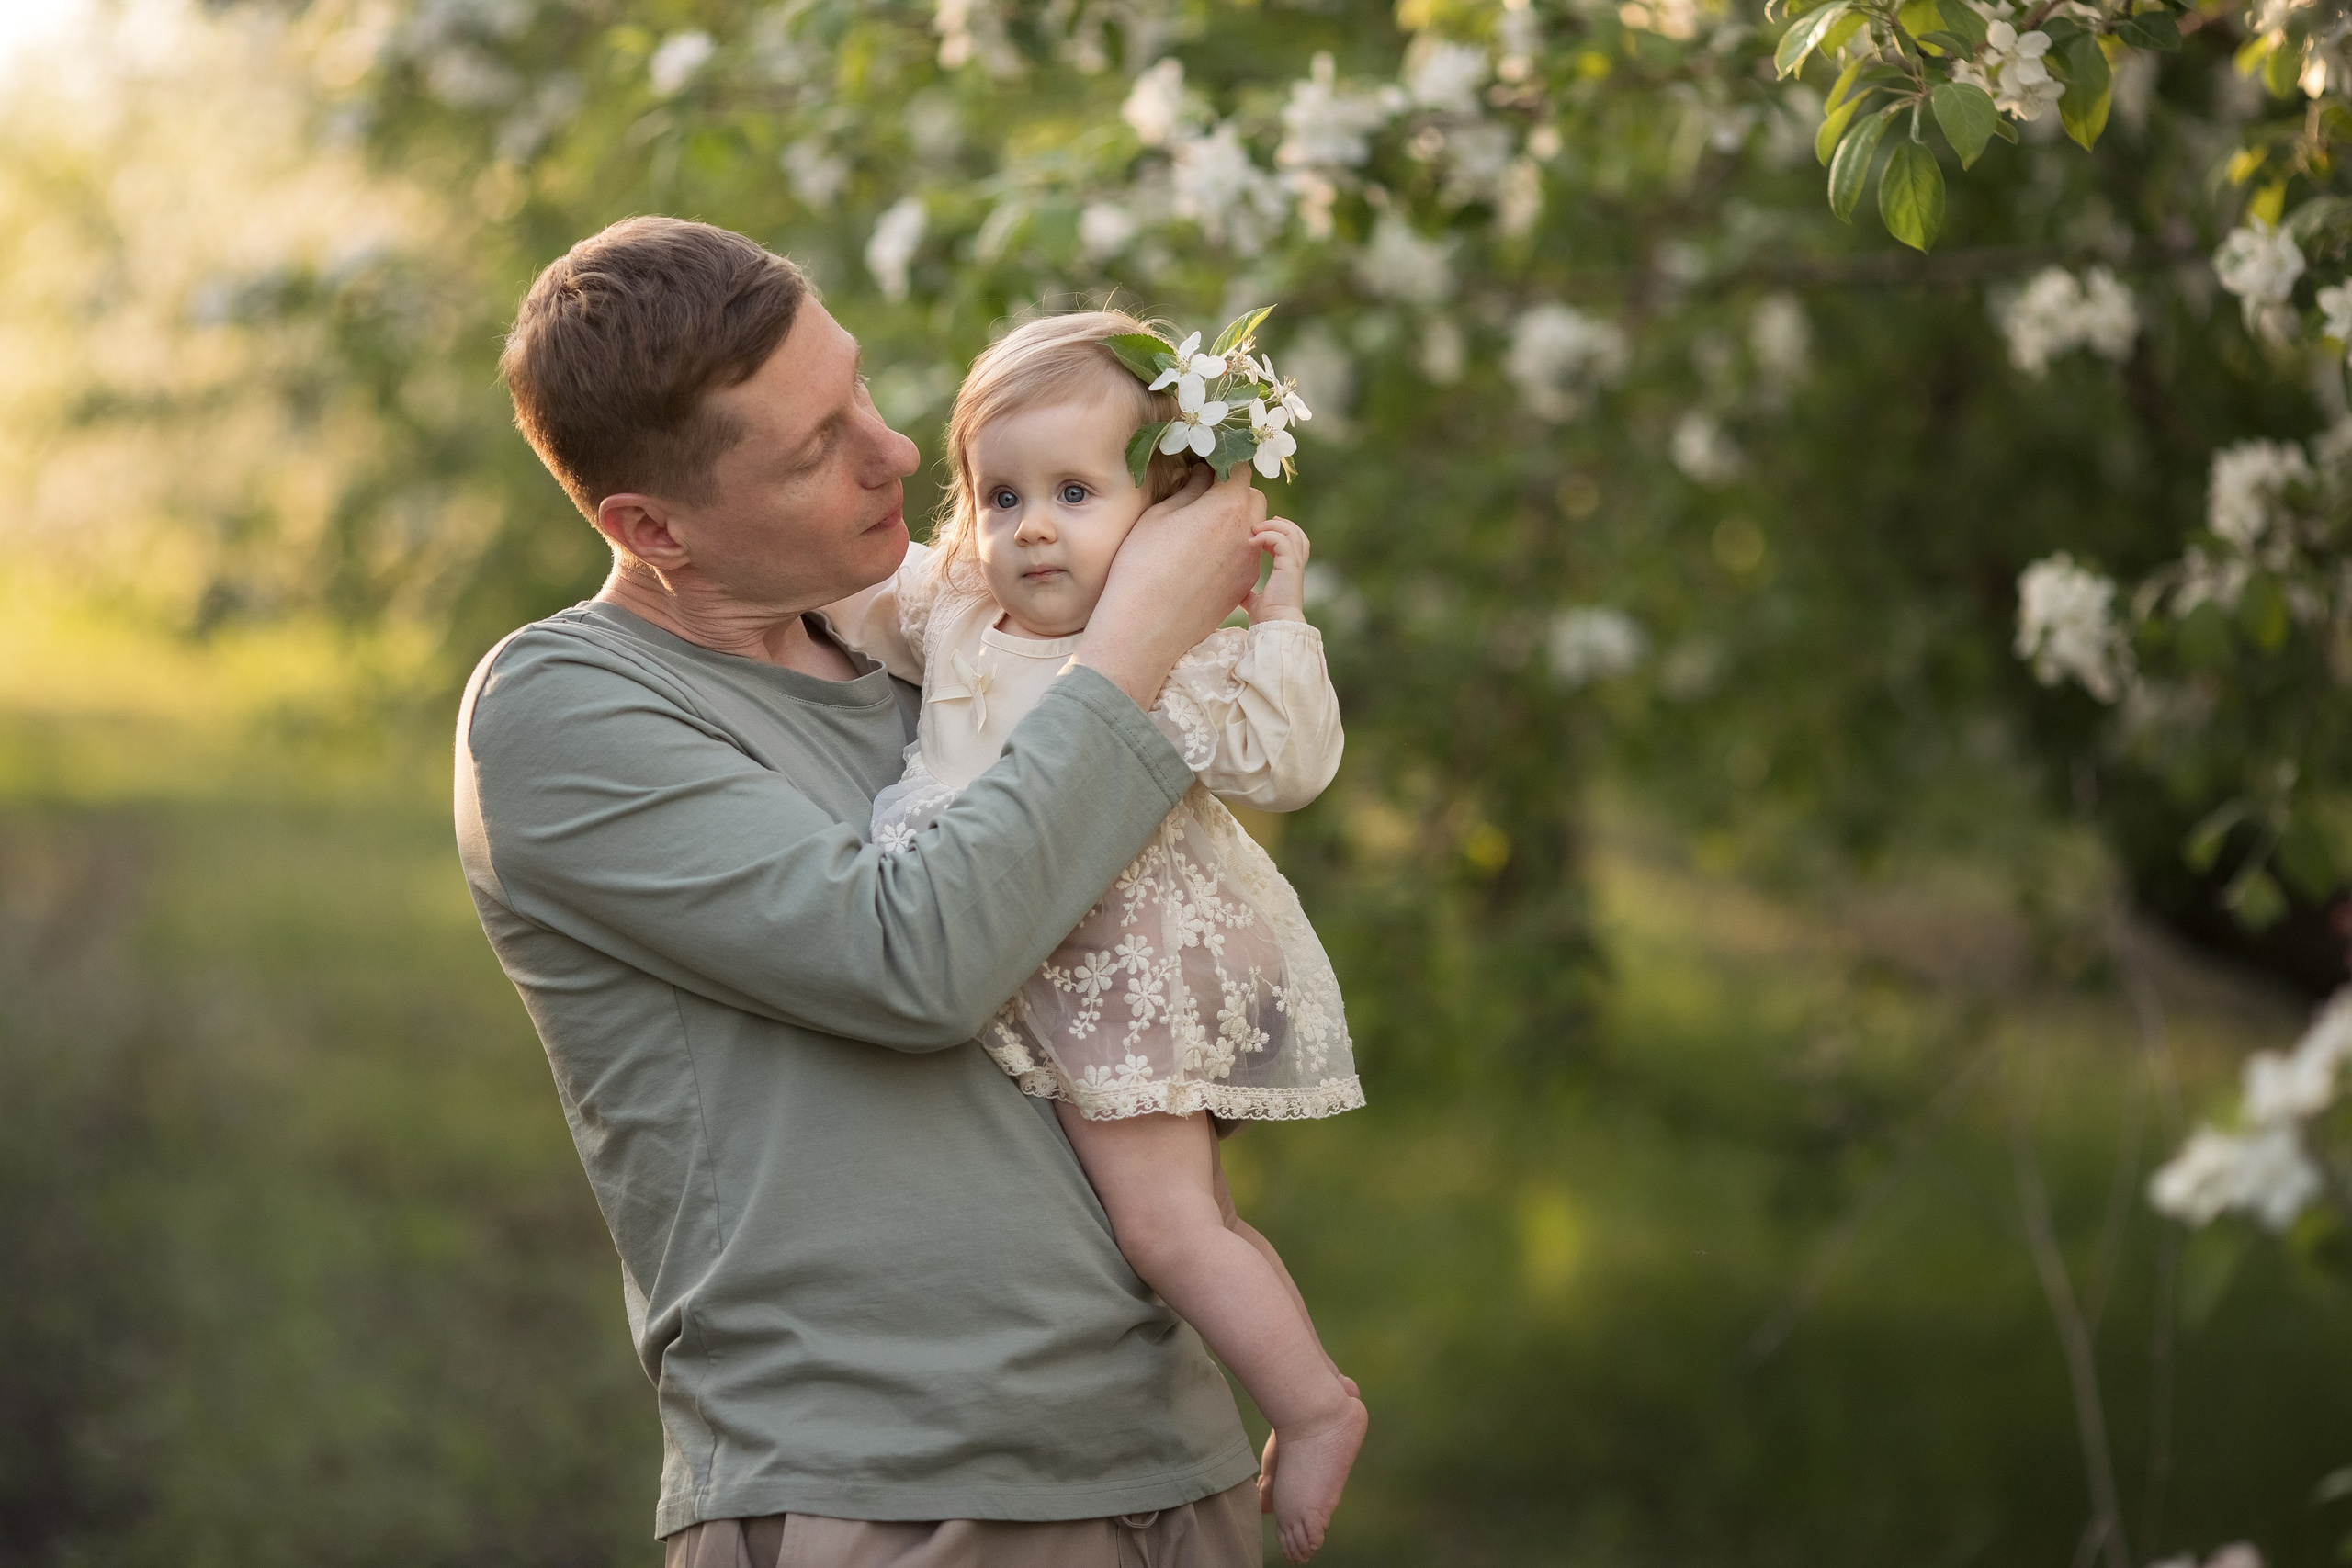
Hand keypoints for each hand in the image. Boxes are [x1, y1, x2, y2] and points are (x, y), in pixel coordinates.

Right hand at [1075, 465, 1265, 708]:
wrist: (1144, 626)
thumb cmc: (1142, 565)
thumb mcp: (1159, 516)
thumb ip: (1190, 489)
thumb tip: (1204, 473)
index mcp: (1227, 507)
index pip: (1239, 467)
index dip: (1222, 461)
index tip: (1206, 463)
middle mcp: (1247, 533)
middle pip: (1252, 497)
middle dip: (1232, 492)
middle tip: (1202, 497)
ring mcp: (1249, 563)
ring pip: (1253, 528)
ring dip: (1236, 521)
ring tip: (1202, 530)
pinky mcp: (1243, 587)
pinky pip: (1247, 555)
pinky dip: (1233, 549)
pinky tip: (1203, 559)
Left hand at [1243, 517, 1309, 624]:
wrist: (1274, 624)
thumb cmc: (1266, 616)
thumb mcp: (1253, 601)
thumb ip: (1248, 594)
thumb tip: (1236, 593)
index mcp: (1289, 570)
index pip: (1292, 543)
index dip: (1278, 532)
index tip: (1259, 531)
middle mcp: (1295, 565)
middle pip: (1297, 533)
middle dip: (1279, 524)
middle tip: (1258, 525)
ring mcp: (1294, 564)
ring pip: (1292, 532)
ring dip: (1272, 526)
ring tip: (1255, 530)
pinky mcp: (1290, 565)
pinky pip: (1282, 540)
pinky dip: (1268, 536)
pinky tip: (1253, 542)